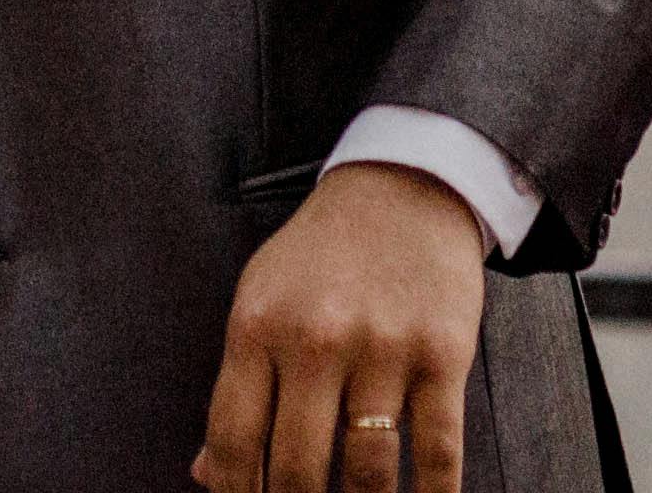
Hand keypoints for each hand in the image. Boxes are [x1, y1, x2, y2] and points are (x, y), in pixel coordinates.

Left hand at [194, 162, 485, 492]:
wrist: (402, 187)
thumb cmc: (321, 257)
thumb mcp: (261, 302)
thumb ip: (238, 388)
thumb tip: (209, 474)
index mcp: (258, 326)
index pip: (234, 440)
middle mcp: (316, 339)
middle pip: (299, 469)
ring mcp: (383, 348)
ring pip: (367, 472)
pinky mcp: (442, 355)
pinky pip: (437, 452)